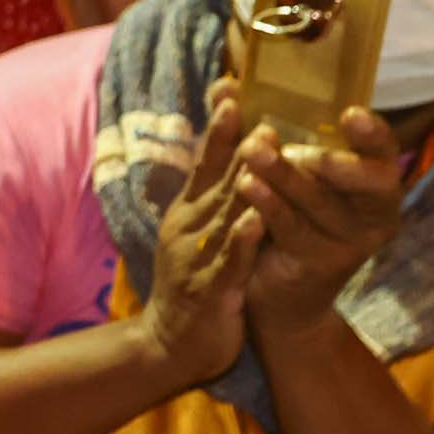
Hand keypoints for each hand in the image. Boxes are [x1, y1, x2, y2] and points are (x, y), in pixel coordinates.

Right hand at [139, 81, 260, 388]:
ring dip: (243, 179)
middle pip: (216, 178)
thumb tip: (239, 154)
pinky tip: (255, 220)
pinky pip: (229, 262)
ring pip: (225, 213)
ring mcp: (196, 258)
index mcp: (188, 212)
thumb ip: (216, 197)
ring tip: (264, 147)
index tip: (231, 87)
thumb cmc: (193, 286)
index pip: (204, 161)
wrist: (169, 346)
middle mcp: (188, 228)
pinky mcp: (210, 291)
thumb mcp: (199, 234)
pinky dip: (241, 240)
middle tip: (254, 104)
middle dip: (236, 141)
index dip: (218, 125)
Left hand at [234, 103, 399, 339]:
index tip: (349, 113)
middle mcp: (375, 210)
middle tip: (296, 139)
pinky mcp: (324, 264)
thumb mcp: (279, 169)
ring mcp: (353, 241)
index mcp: (374, 180)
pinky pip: (294, 230)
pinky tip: (246, 185)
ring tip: (252, 150)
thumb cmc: (282, 217)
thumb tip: (223, 84)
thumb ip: (255, 127)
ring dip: (285, 176)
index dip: (373, 134)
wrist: (276, 291)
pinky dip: (269, 207)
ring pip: (321, 203)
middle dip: (331, 159)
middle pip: (367, 180)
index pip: (385, 152)